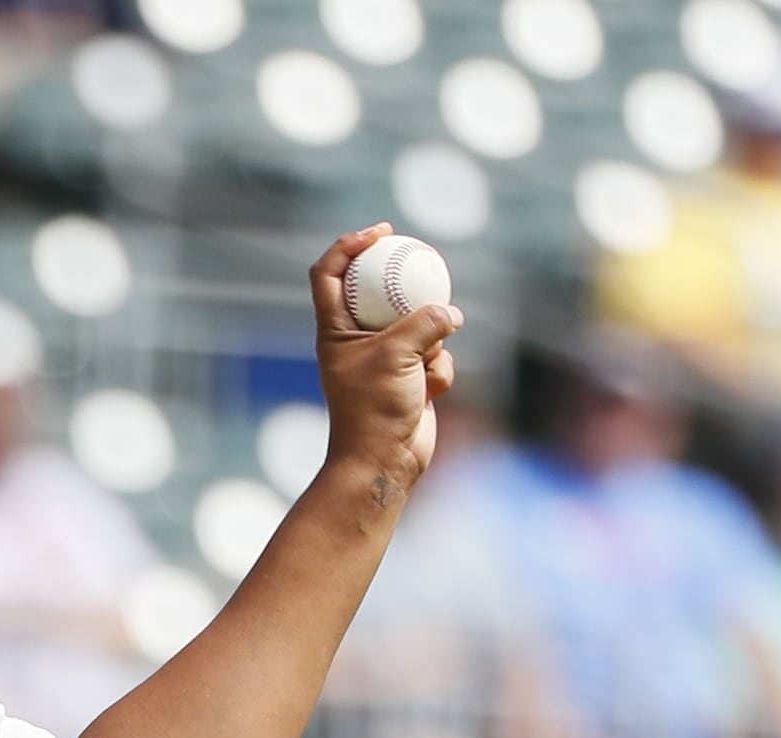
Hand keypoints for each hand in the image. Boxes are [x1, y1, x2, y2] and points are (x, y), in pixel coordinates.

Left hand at [309, 224, 460, 496]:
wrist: (385, 461)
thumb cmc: (376, 409)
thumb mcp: (399, 354)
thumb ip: (426, 323)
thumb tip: (452, 313)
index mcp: (335, 331)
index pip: (328, 274)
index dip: (349, 245)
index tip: (381, 234)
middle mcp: (357, 341)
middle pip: (379, 291)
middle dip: (406, 282)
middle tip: (427, 263)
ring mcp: (386, 358)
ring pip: (419, 324)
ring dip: (431, 343)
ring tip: (423, 369)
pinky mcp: (410, 376)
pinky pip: (435, 355)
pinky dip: (439, 370)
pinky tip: (432, 392)